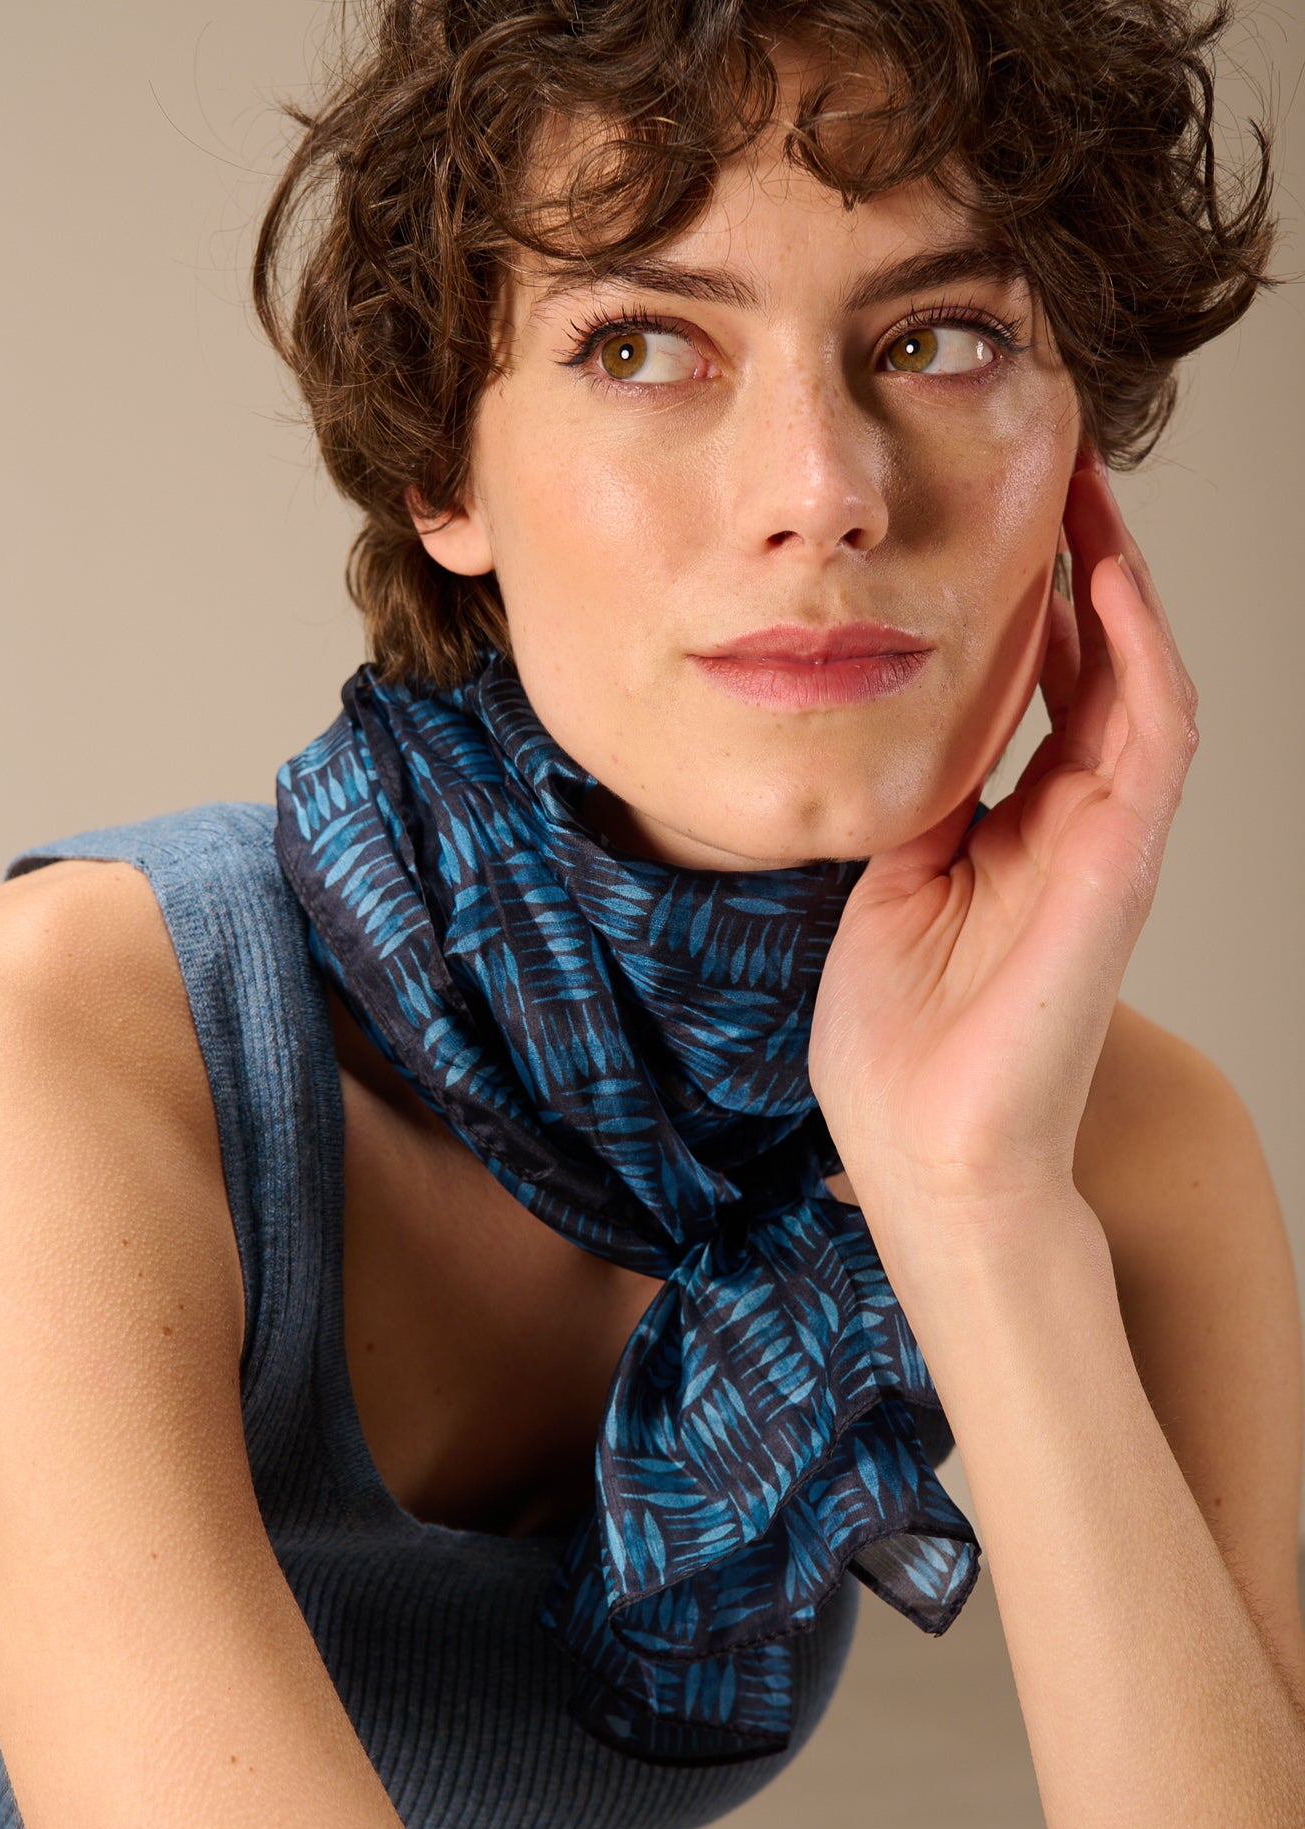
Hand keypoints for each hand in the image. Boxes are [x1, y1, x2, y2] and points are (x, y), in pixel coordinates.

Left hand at [808, 453, 1198, 1223]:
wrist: (927, 1149)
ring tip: (1085, 491)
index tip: (989, 518)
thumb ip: (912, 798)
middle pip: (1097, 662)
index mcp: (1016, 827)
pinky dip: (1135, 648)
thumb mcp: (887, 883)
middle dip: (1077, 563)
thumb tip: (894, 710)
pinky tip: (1103, 576)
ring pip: (1139, 677)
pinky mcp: (1122, 863)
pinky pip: (1151, 732)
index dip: (1024, 599)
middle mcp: (1073, 821)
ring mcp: (1107, 840)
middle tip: (1050, 468)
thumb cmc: (900, 1042)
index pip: (1040, 686)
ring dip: (1117, 580)